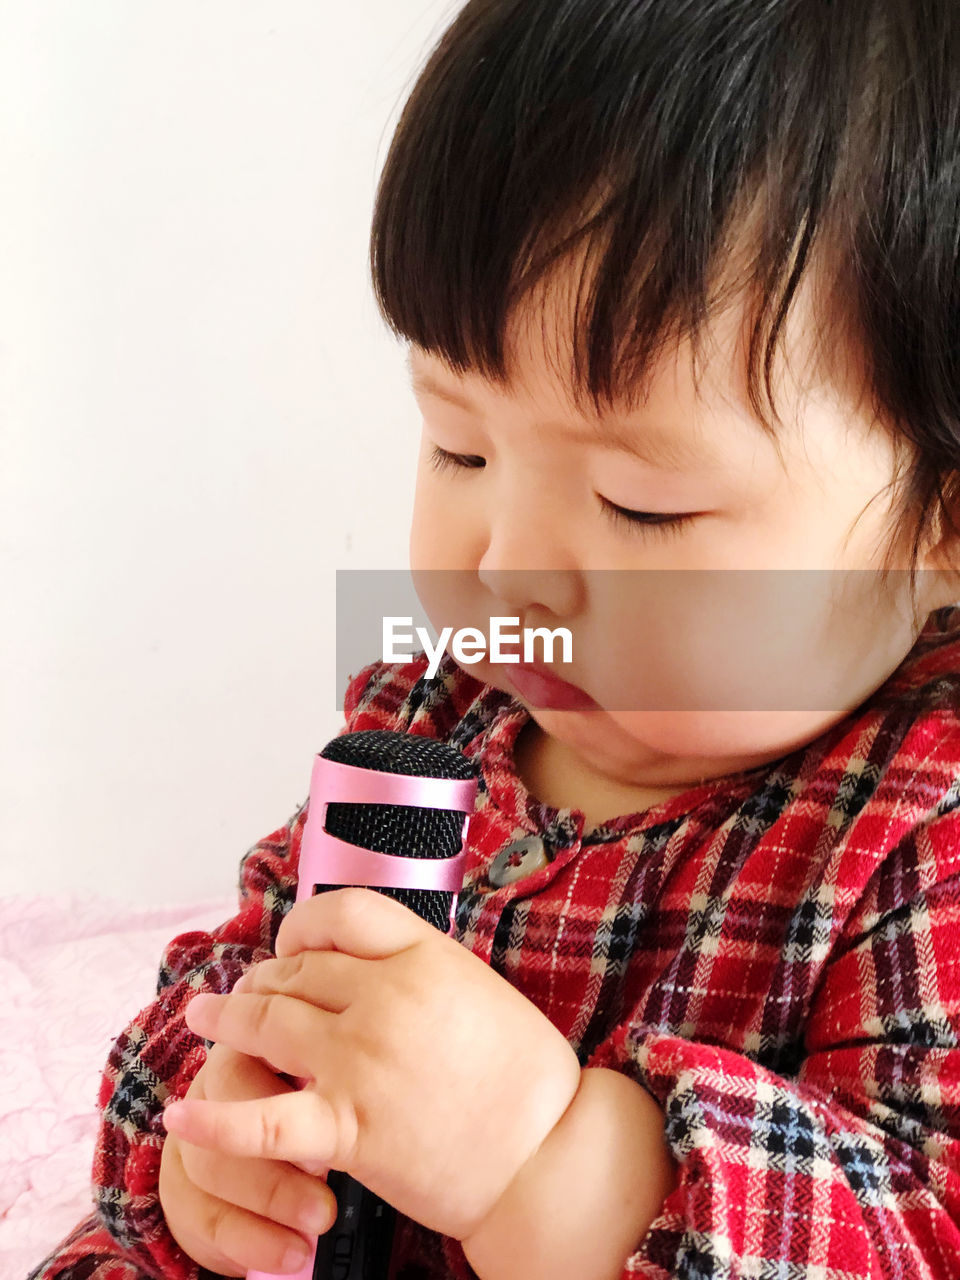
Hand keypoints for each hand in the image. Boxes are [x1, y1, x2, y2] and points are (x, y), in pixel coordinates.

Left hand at [163, 887, 582, 1242]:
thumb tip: (368, 962)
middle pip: (297, 969)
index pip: (342, 913)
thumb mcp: (478, 988)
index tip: (292, 944)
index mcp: (426, 955)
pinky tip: (180, 1116)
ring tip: (202, 1017)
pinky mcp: (349, 1127)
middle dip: (262, 978)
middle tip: (243, 990)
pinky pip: (263, 1120)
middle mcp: (387, 996)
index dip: (305, 924)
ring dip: (226, 1019)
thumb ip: (420, 967)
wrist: (546, 1156)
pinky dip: (215, 1120)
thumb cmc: (526, 1076)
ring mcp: (362, 1060)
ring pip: (269, 1023)